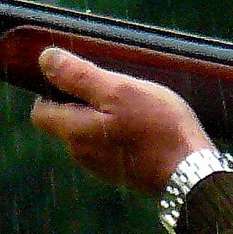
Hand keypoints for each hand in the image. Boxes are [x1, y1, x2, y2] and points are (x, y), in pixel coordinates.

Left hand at [28, 47, 215, 193]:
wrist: (192, 173)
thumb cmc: (159, 129)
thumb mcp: (120, 91)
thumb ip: (79, 76)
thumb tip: (45, 60)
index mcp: (74, 133)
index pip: (40, 112)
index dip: (51, 90)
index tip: (77, 77)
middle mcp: (81, 154)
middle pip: (64, 121)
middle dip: (81, 101)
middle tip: (114, 87)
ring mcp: (101, 167)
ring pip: (87, 133)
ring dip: (102, 116)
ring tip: (134, 105)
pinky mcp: (121, 173)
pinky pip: (108, 145)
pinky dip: (117, 132)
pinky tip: (143, 125)